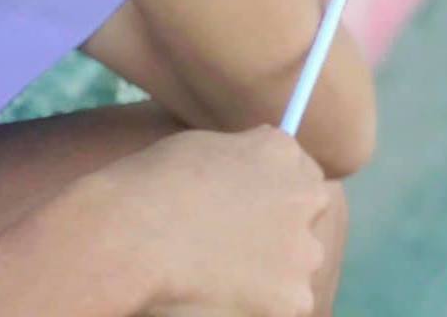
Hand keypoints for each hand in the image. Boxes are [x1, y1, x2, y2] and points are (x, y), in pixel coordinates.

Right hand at [109, 127, 330, 316]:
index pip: (300, 164)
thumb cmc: (156, 181)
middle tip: (239, 234)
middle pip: (308, 209)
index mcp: (279, 151)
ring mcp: (303, 249)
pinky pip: (285, 298)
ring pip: (299, 259)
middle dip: (283, 220)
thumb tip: (251, 172)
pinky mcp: (294, 297)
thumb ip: (241, 159)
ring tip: (224, 268)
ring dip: (275, 262)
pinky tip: (225, 291)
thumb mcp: (203, 147)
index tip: (255, 195)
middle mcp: (303, 196)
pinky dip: (262, 300)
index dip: (276, 181)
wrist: (139, 235)